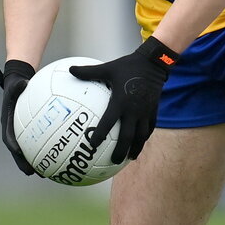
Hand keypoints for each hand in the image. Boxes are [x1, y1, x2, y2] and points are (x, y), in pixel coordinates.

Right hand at [0, 59, 36, 174]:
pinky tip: (57, 160)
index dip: (12, 145)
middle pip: (17, 151)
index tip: (17, 152)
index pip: (8, 137)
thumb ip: (19, 85)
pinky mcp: (29, 133)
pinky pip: (37, 144)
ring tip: (45, 175)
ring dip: (34, 163)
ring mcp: (20, 133)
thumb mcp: (16, 83)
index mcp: (7, 121)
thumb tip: (24, 82)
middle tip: (31, 173)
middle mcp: (12, 130)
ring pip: (27, 152)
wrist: (17, 84)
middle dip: (22, 163)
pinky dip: (45, 153)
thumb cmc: (17, 84)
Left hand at [70, 37, 178, 163]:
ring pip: (141, 136)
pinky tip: (140, 142)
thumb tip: (69, 70)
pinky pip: (150, 127)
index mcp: (120, 101)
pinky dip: (145, 137)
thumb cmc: (128, 65)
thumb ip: (88, 72)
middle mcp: (134, 110)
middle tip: (114, 162)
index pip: (108, 122)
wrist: (154, 63)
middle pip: (128, 136)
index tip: (92, 145)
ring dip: (136, 148)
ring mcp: (146, 111)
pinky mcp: (154, 110)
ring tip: (130, 158)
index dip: (100, 134)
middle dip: (121, 150)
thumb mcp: (107, 67)